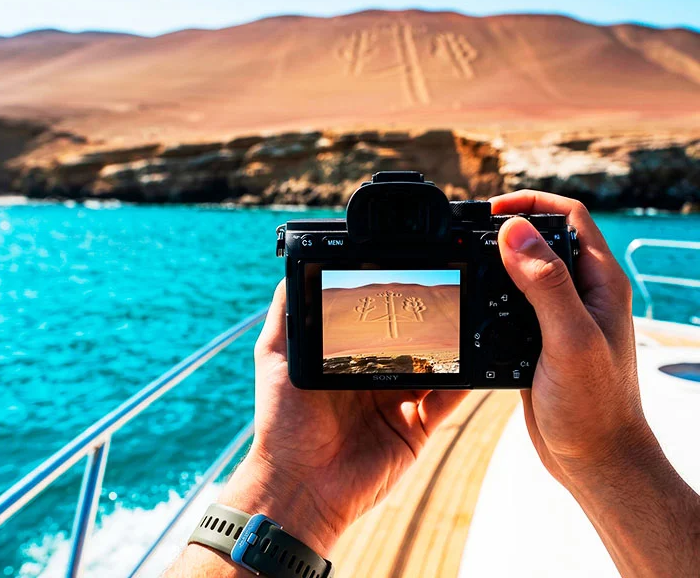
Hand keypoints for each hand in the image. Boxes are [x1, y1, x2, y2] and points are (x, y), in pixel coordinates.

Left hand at [219, 282, 466, 553]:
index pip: (376, 324)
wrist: (300, 484)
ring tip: (466, 319)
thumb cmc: (282, 422)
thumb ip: (287, 314)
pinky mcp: (416, 428)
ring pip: (433, 367)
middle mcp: (375, 377)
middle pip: (410, 343)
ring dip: (450, 348)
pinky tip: (475, 361)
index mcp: (347, 359)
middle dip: (427, 323)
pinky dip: (463, 383)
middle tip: (447, 294)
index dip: (391, 305)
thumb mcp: (275, 357)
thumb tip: (295, 269)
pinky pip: (446, 402)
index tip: (409, 278)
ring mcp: (398, 403)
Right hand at [492, 190, 655, 485]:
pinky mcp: (538, 339)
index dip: (531, 203)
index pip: (569, 216)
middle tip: (467, 232)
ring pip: (522, 270)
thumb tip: (516, 233)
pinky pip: (510, 304)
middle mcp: (581, 293)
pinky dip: (488, 295)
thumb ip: (545, 284)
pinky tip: (470, 304)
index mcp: (599, 283)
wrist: (594, 459)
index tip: (491, 210)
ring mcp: (559, 316)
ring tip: (463, 262)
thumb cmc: (596, 406)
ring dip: (493, 261)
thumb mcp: (570, 339)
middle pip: (541, 238)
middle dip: (505, 228)